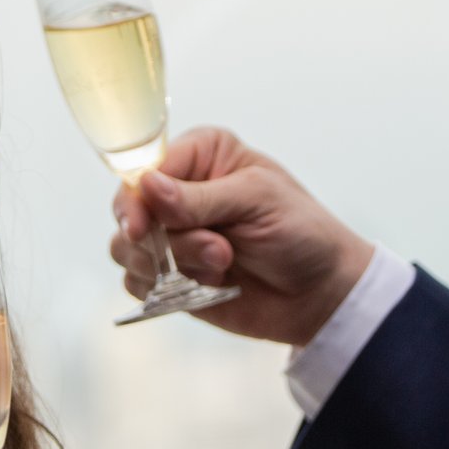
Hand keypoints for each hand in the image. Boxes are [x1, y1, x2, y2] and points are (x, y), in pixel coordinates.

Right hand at [107, 127, 374, 345]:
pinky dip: (168, 290)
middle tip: (217, 252)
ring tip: (224, 266)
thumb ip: (199, 198)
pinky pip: (138, 283)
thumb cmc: (301, 231)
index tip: (143, 227)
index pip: (145, 169)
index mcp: (200, 156)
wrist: (321, 292)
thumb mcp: (258, 200)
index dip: (137, 199)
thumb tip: (147, 186)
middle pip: (128, 210)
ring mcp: (171, 235)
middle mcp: (178, 191)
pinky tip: (211, 286)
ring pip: (127, 249)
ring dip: (174, 265)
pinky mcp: (169, 275)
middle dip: (165, 239)